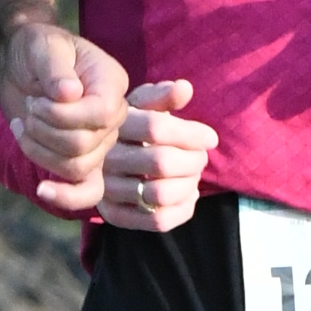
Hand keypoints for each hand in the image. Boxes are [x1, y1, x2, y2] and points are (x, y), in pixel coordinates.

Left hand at [0, 13, 128, 212]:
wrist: (22, 65)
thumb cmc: (37, 50)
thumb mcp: (44, 47)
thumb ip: (56, 68)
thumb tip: (68, 94)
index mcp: (112, 85)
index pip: (103, 115)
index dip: (63, 116)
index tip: (37, 99)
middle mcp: (114, 118)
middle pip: (84, 145)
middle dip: (44, 131)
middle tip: (29, 107)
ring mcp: (100, 142)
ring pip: (75, 167)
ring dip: (38, 149)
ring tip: (23, 125)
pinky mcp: (81, 160)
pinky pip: (87, 192)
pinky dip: (64, 196)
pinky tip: (43, 189)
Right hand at [99, 80, 217, 231]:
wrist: (100, 158)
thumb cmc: (132, 127)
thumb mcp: (142, 105)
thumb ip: (162, 95)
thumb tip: (184, 88)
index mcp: (115, 127)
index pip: (157, 128)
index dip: (191, 134)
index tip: (210, 138)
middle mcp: (106, 160)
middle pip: (161, 163)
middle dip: (194, 160)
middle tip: (202, 157)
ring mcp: (107, 190)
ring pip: (161, 194)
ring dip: (189, 185)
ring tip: (194, 175)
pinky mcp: (114, 216)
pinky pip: (157, 221)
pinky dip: (182, 209)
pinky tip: (188, 195)